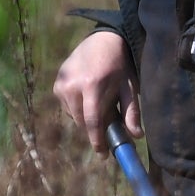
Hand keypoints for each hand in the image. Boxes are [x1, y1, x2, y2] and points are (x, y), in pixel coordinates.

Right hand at [55, 30, 139, 152]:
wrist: (102, 40)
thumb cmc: (120, 64)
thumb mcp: (130, 85)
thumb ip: (131, 111)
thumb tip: (137, 136)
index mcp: (93, 85)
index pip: (92, 120)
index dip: (97, 140)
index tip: (103, 155)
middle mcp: (72, 85)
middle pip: (82, 121)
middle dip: (95, 130)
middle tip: (109, 128)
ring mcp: (62, 84)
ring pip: (74, 115)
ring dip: (87, 118)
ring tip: (101, 105)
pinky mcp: (57, 83)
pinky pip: (67, 106)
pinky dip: (78, 108)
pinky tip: (89, 97)